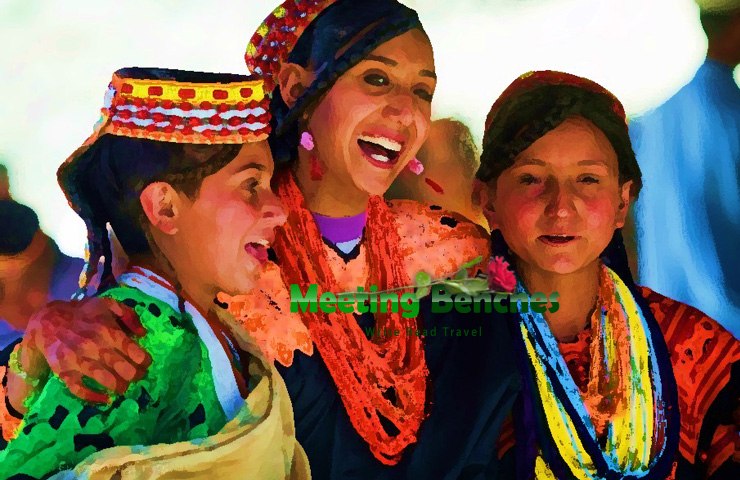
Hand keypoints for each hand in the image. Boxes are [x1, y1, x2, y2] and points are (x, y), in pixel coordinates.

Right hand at [18, 298, 150, 403]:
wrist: (48, 320)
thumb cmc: (84, 313)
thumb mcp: (109, 304)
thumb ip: (129, 315)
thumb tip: (143, 333)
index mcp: (108, 331)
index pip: (133, 351)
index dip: (144, 361)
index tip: (146, 363)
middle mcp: (95, 346)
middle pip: (123, 368)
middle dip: (135, 375)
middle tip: (137, 376)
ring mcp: (78, 360)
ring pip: (105, 379)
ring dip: (119, 387)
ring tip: (123, 387)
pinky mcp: (64, 371)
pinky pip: (79, 389)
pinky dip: (93, 397)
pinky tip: (105, 398)